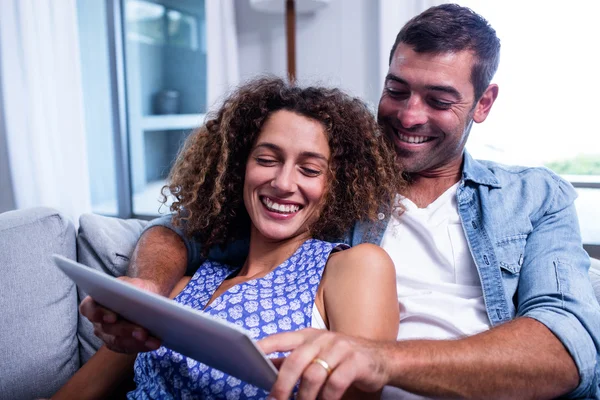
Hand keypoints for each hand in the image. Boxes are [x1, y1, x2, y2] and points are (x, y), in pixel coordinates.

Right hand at [79, 277, 161, 353]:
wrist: (147, 298)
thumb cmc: (137, 289)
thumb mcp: (134, 283)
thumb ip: (132, 288)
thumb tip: (137, 296)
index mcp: (95, 301)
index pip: (88, 308)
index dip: (98, 314)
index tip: (112, 317)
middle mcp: (98, 321)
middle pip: (108, 328)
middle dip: (126, 331)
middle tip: (142, 332)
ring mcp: (107, 335)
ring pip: (118, 342)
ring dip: (136, 342)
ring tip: (152, 340)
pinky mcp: (119, 345)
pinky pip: (129, 348)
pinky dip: (142, 346)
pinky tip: (153, 343)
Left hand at [258, 328, 389, 399]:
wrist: (382, 359)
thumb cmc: (343, 359)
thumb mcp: (316, 355)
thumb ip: (292, 360)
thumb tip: (264, 368)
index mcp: (308, 336)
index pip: (281, 338)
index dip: (264, 347)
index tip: (247, 357)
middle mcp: (322, 339)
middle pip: (295, 361)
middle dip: (282, 386)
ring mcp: (340, 348)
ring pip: (314, 374)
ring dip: (304, 397)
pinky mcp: (356, 361)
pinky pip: (335, 383)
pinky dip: (326, 398)